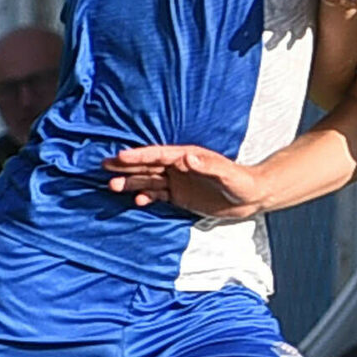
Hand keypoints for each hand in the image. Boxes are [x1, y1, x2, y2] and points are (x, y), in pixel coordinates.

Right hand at [106, 143, 265, 217]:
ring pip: (150, 180)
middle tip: (105, 166)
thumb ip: (209, 166)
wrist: (252, 196)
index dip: (139, 156)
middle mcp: (180, 168)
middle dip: (127, 166)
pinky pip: (159, 195)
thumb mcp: (227, 174)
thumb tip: (189, 158)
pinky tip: (137, 200)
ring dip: (132, 182)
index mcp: (188, 157)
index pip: (158, 155)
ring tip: (113, 186)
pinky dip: (147, 197)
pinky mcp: (181, 196)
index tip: (120, 156)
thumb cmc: (242, 182)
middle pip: (148, 166)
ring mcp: (179, 182)